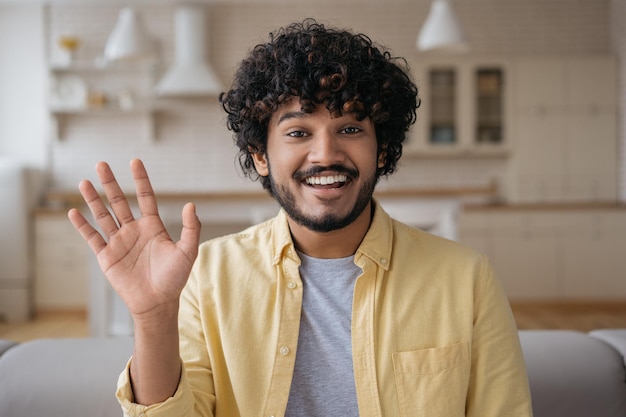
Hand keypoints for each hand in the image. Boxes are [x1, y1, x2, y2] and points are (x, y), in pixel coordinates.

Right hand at [68, 159, 200, 318]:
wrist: (157, 302)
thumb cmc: (174, 278)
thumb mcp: (187, 251)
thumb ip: (190, 228)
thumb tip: (191, 205)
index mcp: (153, 226)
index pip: (145, 197)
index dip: (140, 180)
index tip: (135, 161)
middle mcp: (134, 231)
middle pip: (119, 202)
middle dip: (110, 183)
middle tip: (102, 164)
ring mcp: (119, 242)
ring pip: (103, 215)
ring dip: (93, 199)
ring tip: (84, 182)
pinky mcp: (106, 256)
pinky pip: (92, 237)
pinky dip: (82, 225)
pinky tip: (73, 212)